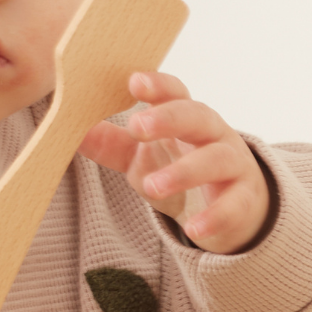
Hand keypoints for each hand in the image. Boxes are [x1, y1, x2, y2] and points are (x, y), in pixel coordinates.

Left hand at [80, 71, 269, 253]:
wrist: (231, 209)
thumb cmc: (181, 170)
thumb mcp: (140, 158)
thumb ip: (109, 144)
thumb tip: (67, 128)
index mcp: (186, 117)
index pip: (175, 92)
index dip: (157, 85)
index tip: (133, 82)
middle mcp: (214, 134)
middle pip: (197, 115)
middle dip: (168, 118)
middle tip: (138, 126)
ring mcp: (234, 165)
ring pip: (215, 159)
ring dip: (184, 171)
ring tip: (152, 187)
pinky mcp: (244, 200)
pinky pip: (234, 205)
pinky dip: (215, 217)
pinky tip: (194, 229)